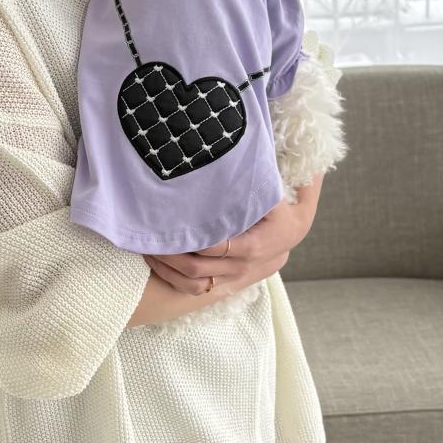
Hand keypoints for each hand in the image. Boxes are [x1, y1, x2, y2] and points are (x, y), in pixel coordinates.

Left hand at [142, 195, 311, 296]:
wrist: (294, 229)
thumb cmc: (282, 201)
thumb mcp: (276, 188)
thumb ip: (260, 179)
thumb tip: (248, 152)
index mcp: (260, 243)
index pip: (218, 246)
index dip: (192, 239)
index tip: (170, 224)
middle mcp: (248, 265)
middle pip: (200, 268)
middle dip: (172, 255)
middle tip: (150, 237)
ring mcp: (238, 277)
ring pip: (195, 283)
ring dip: (169, 269)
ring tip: (149, 250)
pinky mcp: (229, 283)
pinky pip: (197, 290)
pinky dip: (174, 279)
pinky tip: (157, 263)